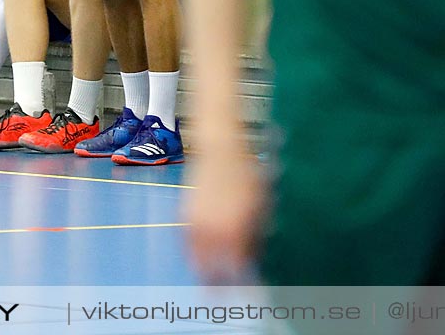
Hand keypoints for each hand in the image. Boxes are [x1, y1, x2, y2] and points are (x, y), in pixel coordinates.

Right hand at [185, 145, 265, 284]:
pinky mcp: (184, 217)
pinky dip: (194, 255)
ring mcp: (195, 224)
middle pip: (212, 272)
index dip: (242, 285)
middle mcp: (212, 231)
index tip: (246, 292)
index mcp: (235, 230)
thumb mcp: (260, 208)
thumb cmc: (246, 178)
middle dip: (219, 286)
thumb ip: (255, 238)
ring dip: (204, 273)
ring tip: (212, 280)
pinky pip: (187, 246)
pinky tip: (201, 258)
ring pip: (196, 261)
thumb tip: (251, 261)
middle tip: (225, 295)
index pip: (237, 270)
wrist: (219, 150)